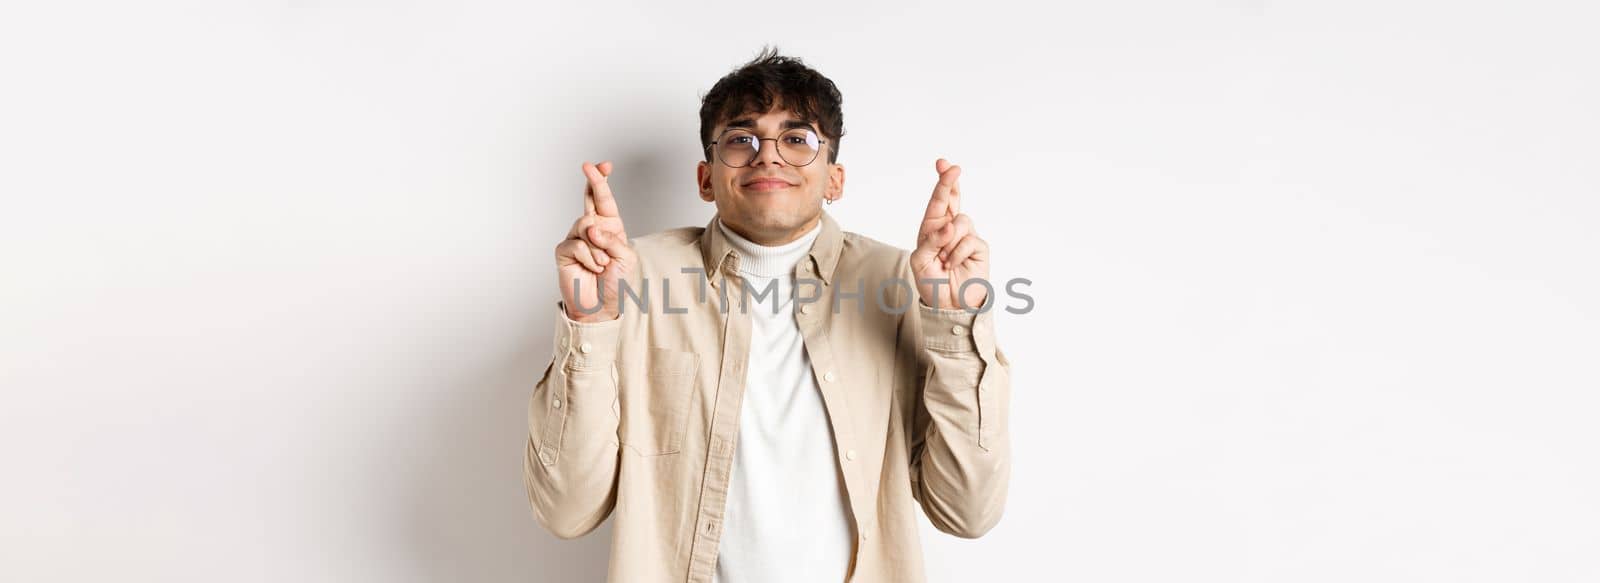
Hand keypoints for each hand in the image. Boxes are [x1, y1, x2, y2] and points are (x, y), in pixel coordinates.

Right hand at [556, 161, 635, 321]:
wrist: (601, 307)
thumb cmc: (615, 282)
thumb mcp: (625, 258)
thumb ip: (613, 240)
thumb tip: (592, 228)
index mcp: (609, 227)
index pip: (605, 200)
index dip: (602, 181)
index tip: (603, 165)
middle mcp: (592, 229)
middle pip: (590, 200)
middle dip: (593, 182)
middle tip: (589, 166)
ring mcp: (576, 238)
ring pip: (586, 225)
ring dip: (599, 247)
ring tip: (602, 264)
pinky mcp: (564, 250)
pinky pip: (578, 244)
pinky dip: (590, 258)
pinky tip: (592, 268)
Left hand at [912, 159, 989, 309]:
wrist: (949, 305)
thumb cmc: (932, 282)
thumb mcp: (920, 262)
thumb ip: (931, 241)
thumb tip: (950, 225)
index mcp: (932, 229)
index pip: (937, 201)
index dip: (941, 182)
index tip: (943, 164)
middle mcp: (949, 229)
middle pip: (953, 199)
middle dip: (951, 182)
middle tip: (952, 167)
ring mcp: (965, 237)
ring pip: (961, 221)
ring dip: (949, 241)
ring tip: (945, 260)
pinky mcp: (979, 247)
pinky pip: (969, 240)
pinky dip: (958, 253)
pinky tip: (954, 265)